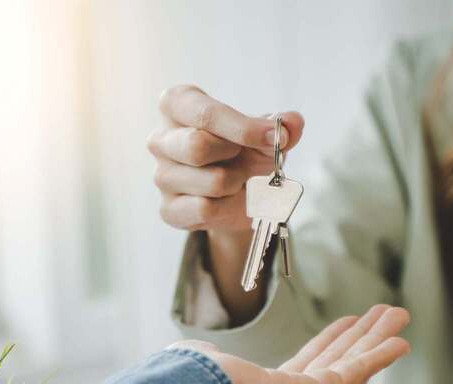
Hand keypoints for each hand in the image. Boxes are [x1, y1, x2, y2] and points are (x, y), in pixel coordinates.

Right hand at [149, 84, 304, 235]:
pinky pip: (205, 210)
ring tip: (238, 179)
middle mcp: (160, 139)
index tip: (276, 138)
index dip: (244, 128)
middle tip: (247, 158)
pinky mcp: (168, 209)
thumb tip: (292, 123)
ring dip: (238, 183)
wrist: (239, 191)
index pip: (205, 114)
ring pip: (210, 182)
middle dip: (237, 157)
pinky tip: (227, 200)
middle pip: (196, 147)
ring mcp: (161, 176)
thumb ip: (280, 125)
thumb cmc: (243, 149)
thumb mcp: (263, 132)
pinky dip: (229, 207)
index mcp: (176, 104)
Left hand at [171, 304, 408, 383]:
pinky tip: (401, 341)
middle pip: (338, 363)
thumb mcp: (206, 368)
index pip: (308, 366)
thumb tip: (200, 355)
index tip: (347, 323)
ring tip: (399, 314)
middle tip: (385, 314)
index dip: (330, 343)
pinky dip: (380, 354)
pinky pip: (358, 370)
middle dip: (362, 338)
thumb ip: (212, 362)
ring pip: (352, 363)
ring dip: (377, 339)